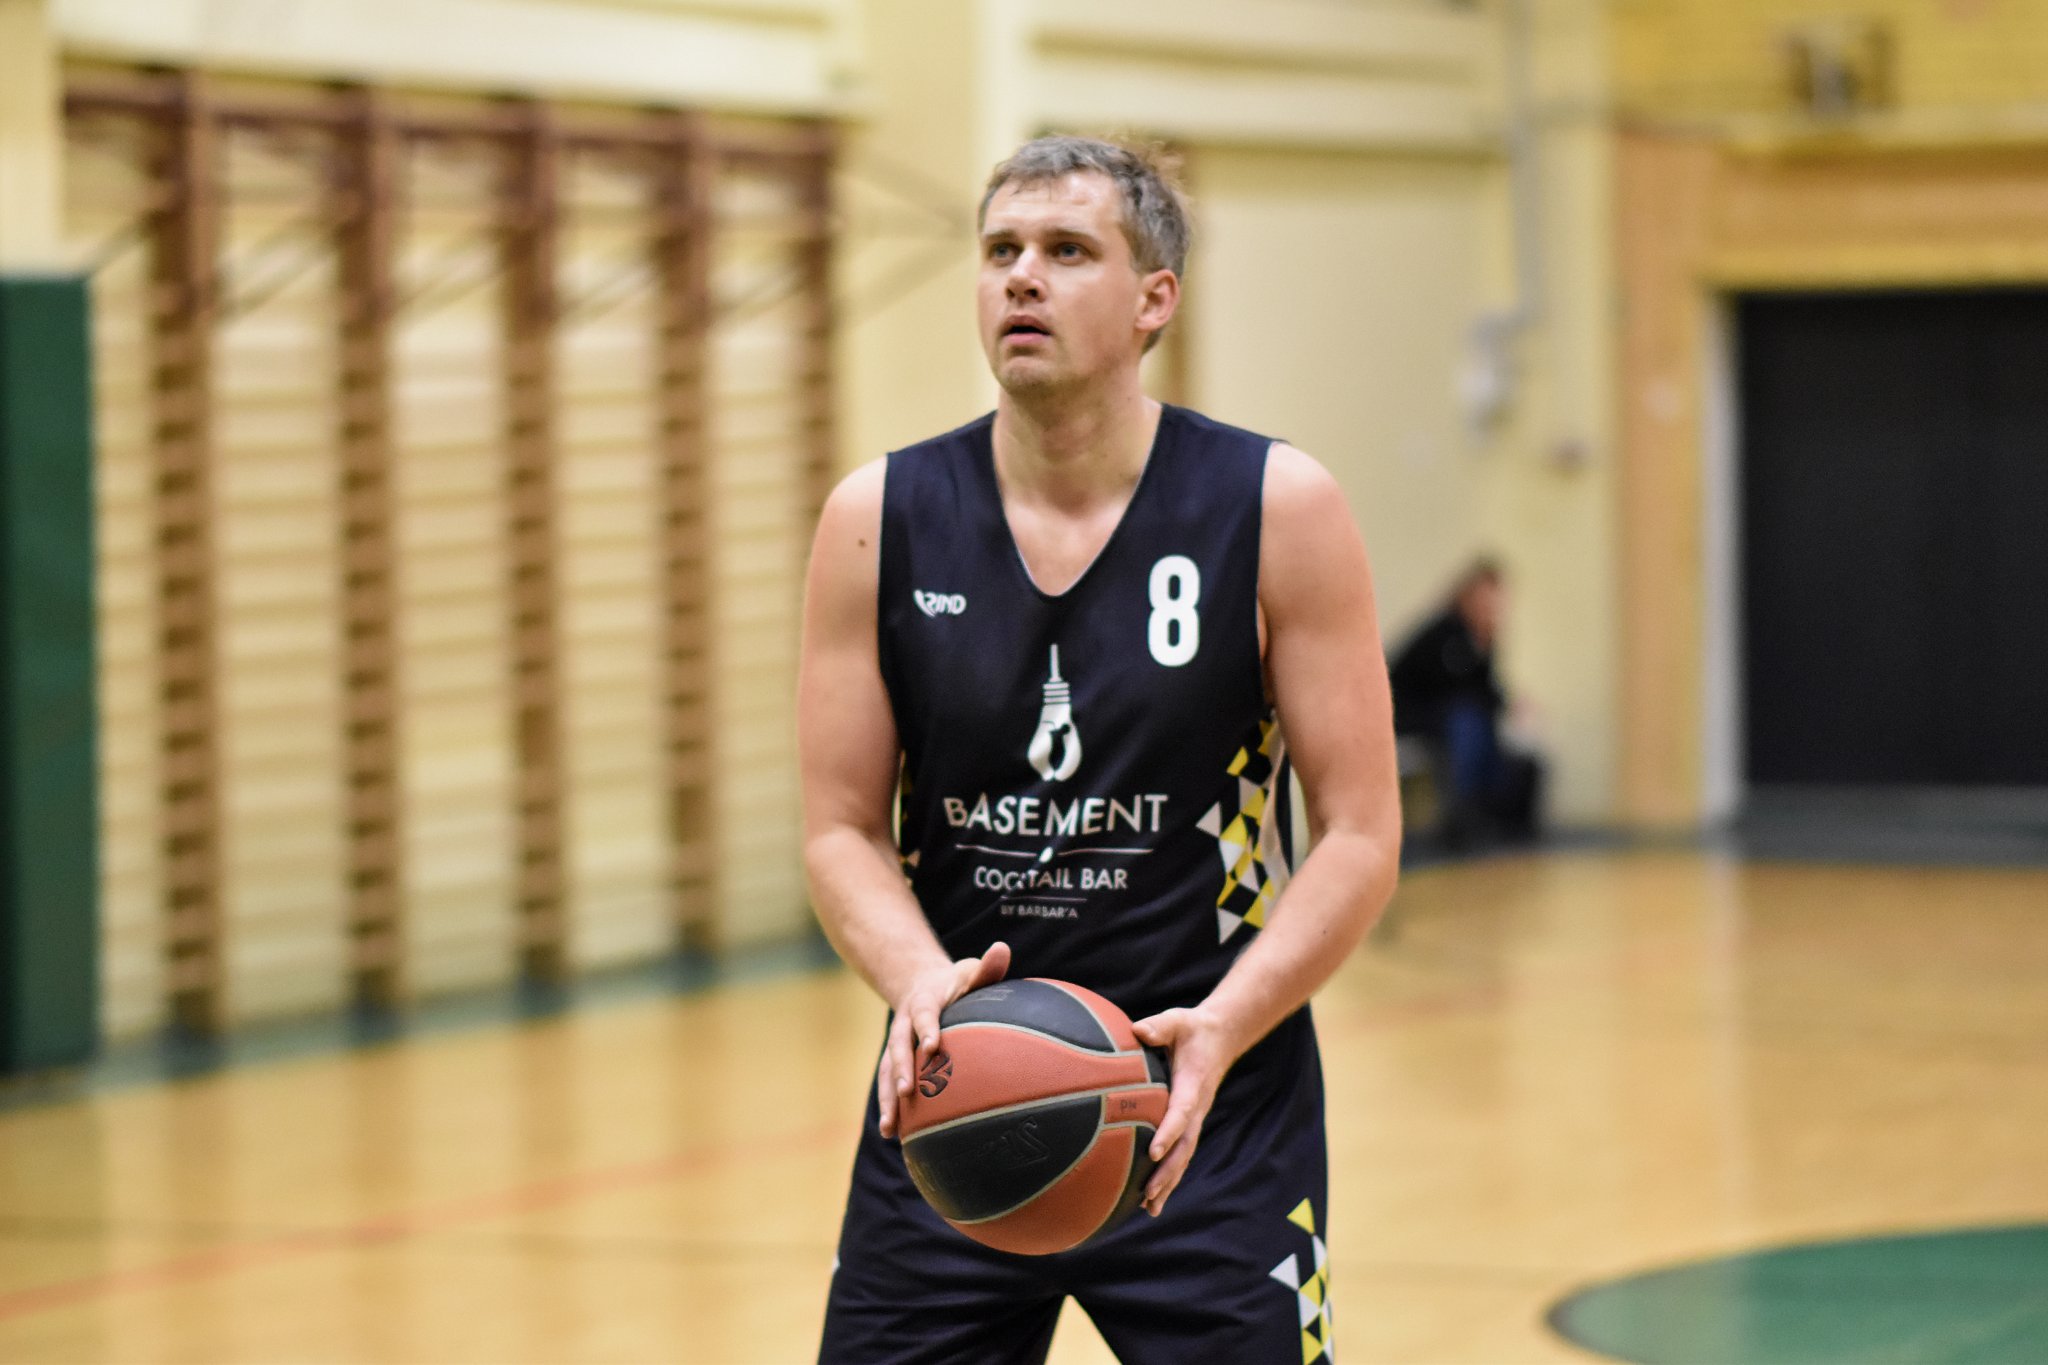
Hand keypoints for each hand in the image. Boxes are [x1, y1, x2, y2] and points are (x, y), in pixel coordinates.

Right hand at [876, 942, 1011, 1138]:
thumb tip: (1003, 948)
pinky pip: (889, 1082)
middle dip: (902, 1069)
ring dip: (888, 1097)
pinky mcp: (896, 1059)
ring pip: (888, 1069)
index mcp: (925, 1000)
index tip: (934, 1046)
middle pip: (899, 1046)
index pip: (925, 1013)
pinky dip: (890, 1106)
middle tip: (907, 1091)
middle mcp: (905, 1022)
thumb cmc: (957, 983)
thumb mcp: (971, 971)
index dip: (927, 1027)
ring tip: (891, 1127)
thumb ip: (988, 966)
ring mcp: (897, 1042)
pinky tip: (895, 1134)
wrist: (921, 984)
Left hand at [1129, 1004, 1241, 1215]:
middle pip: (1184, 1147)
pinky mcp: (1190, 1124)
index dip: (1168, 1133)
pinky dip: (1169, 1177)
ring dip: (1168, 1183)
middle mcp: (1196, 1108)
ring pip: (1183, 1157)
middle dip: (1167, 1172)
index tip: (1152, 1152)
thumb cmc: (1192, 1028)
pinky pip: (1180, 1154)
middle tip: (1147, 1193)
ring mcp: (1195, 1119)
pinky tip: (1151, 1199)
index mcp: (1192, 1085)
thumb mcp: (1177, 1020)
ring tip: (1149, 1208)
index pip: (1181, 1113)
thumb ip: (1159, 1026)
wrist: (1219, 1037)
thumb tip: (1138, 1030)